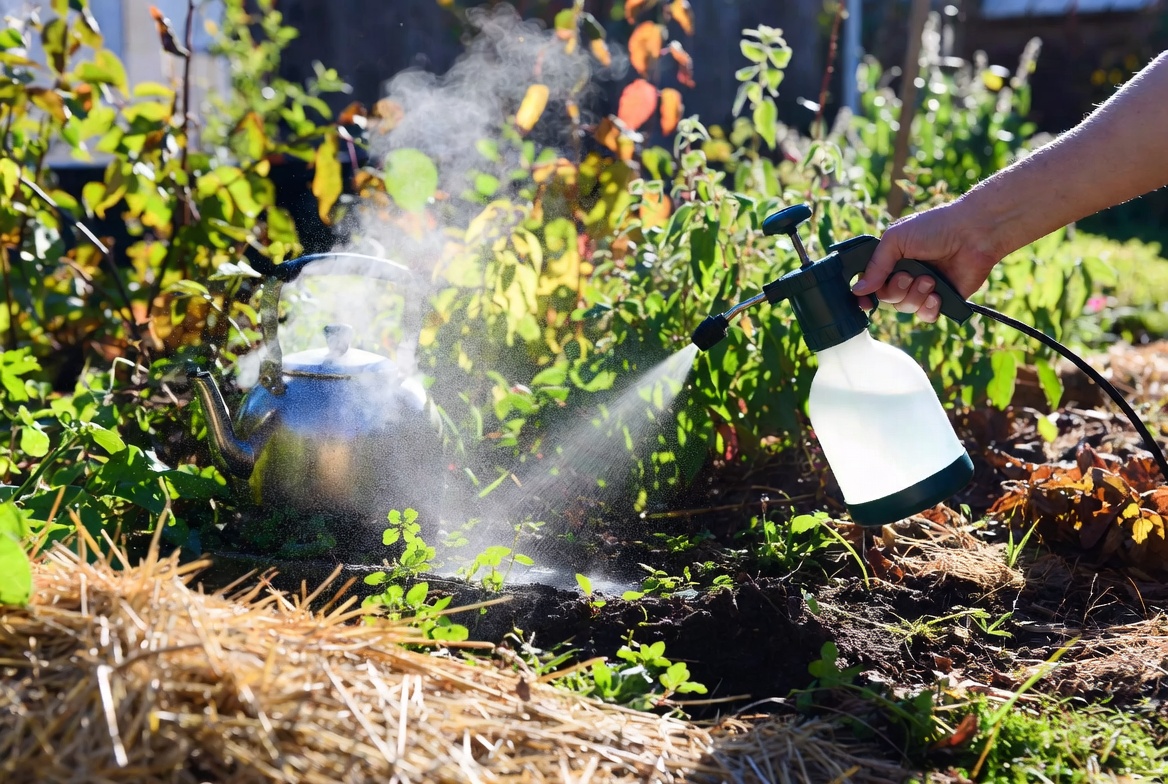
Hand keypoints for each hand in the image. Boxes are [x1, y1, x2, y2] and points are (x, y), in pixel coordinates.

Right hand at [850, 201, 1001, 321]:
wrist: (973, 233)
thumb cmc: (935, 227)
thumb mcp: (896, 239)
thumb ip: (875, 265)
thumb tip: (858, 290)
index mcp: (891, 260)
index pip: (871, 283)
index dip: (865, 293)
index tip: (864, 300)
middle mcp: (905, 275)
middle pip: (886, 298)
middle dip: (896, 289)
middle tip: (910, 275)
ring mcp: (923, 288)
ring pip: (905, 308)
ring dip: (916, 295)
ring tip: (931, 280)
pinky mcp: (942, 299)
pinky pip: (925, 315)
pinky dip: (929, 308)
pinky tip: (937, 295)